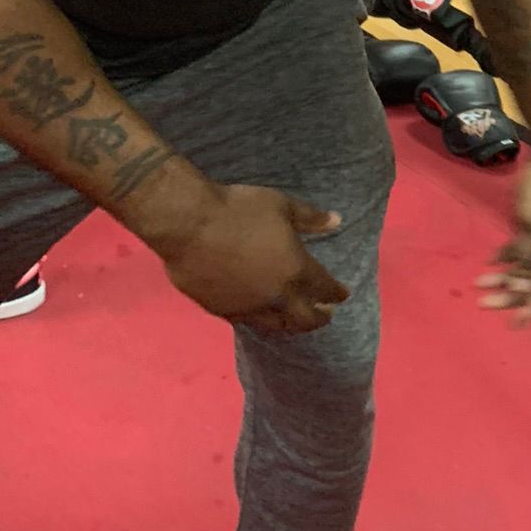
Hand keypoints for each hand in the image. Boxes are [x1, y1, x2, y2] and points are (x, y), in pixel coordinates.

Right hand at [158, 181, 348, 334]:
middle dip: (318, 318)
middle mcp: (276, 295)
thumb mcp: (280, 205)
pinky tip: (259, 316)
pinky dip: (260, 320)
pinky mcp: (221, 310)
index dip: (336, 293)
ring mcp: (247, 307)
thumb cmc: (238, 210)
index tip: (342, 295)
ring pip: (275, 325)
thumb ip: (310, 218)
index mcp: (295, 269)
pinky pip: (247, 321)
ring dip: (290, 324)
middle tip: (325, 315)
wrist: (189, 225)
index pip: (324, 288)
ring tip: (294, 321)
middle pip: (304, 318)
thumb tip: (336, 221)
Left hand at [478, 154, 530, 324]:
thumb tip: (521, 284)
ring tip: (479, 284)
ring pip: (526, 268)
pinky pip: (523, 251)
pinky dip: (508, 257)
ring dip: (505, 276)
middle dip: (510, 295)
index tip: (514, 325)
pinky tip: (490, 262)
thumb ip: (529, 256)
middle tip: (484, 303)